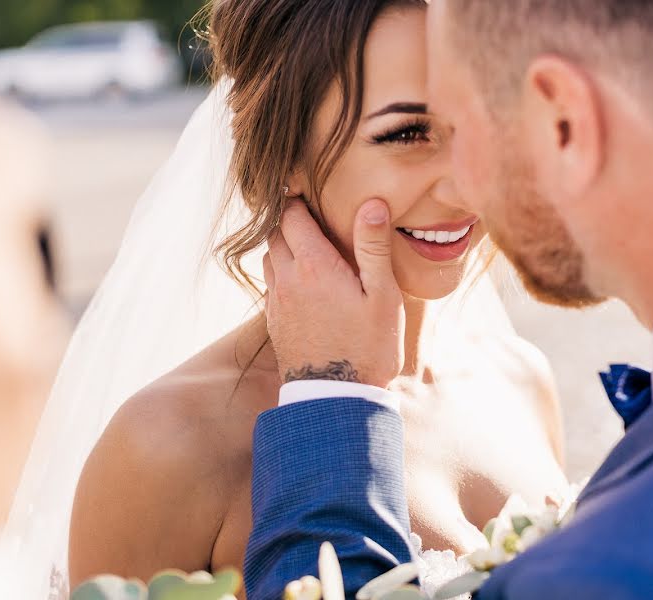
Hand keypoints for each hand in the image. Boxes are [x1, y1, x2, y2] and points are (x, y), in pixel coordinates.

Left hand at [263, 199, 404, 387]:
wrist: (336, 398)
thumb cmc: (368, 347)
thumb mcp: (382, 295)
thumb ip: (373, 247)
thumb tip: (370, 204)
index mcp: (314, 265)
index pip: (292, 216)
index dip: (298, 199)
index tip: (311, 191)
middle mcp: (287, 279)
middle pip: (275, 233)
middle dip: (291, 220)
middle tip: (314, 217)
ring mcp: (277, 302)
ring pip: (270, 258)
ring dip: (285, 247)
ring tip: (311, 248)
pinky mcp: (275, 323)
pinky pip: (272, 285)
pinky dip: (283, 273)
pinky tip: (306, 283)